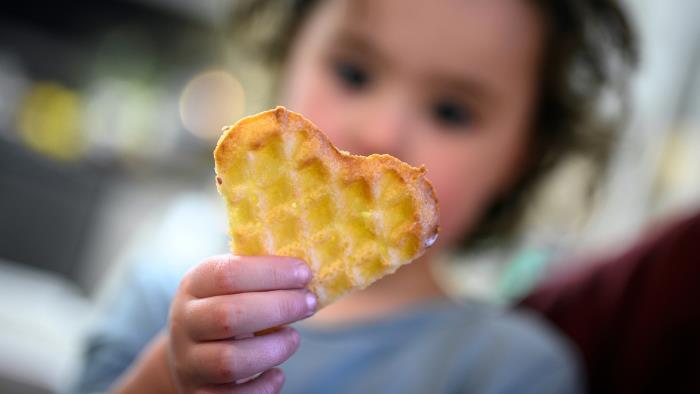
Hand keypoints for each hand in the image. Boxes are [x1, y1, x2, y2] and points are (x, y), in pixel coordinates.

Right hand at [167, 254, 315, 392]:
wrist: (189, 350)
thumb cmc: (225, 306)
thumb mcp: (231, 284)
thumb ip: (260, 274)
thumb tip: (305, 270)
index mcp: (194, 285)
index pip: (227, 274)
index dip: (271, 273)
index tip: (305, 273)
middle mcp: (185, 322)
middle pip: (228, 316)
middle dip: (278, 308)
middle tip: (309, 303)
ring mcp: (189, 361)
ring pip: (229, 361)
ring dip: (272, 350)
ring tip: (293, 338)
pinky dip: (261, 388)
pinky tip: (277, 375)